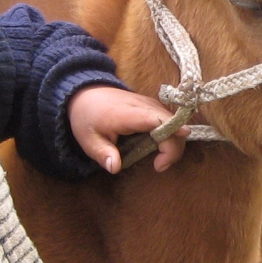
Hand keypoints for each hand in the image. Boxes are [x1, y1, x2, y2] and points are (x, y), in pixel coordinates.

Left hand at [68, 85, 187, 172]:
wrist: (86, 94)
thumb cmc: (87, 117)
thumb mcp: (88, 139)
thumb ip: (102, 153)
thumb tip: (115, 168)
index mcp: (128, 114)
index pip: (157, 119)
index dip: (172, 131)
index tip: (171, 152)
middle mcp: (144, 106)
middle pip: (173, 124)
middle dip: (174, 147)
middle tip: (158, 166)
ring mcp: (151, 105)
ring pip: (175, 123)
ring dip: (173, 144)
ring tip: (159, 161)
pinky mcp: (154, 107)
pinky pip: (170, 121)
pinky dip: (170, 137)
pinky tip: (157, 148)